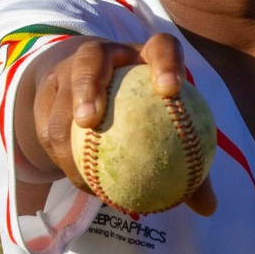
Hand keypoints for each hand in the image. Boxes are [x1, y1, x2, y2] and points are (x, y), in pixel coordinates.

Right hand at [15, 33, 216, 215]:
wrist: (92, 96)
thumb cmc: (147, 114)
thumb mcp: (168, 130)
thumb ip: (190, 162)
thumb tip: (208, 206)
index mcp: (145, 55)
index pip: (161, 47)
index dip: (167, 62)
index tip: (170, 91)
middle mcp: (106, 54)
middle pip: (91, 59)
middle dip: (87, 86)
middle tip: (90, 120)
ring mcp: (71, 69)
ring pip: (60, 94)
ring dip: (64, 132)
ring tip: (80, 170)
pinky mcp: (48, 91)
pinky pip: (47, 122)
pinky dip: (60, 153)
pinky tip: (80, 182)